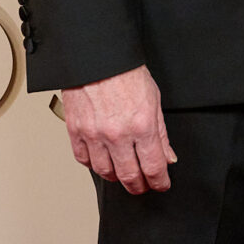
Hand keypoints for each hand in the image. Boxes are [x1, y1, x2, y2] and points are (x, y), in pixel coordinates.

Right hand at [61, 65, 176, 194]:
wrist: (98, 57)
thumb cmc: (126, 73)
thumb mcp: (154, 99)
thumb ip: (161, 133)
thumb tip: (168, 156)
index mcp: (142, 125)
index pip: (154, 166)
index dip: (160, 181)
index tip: (161, 184)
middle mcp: (118, 134)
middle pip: (130, 176)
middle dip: (139, 186)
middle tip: (143, 186)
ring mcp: (94, 134)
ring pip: (105, 172)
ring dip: (117, 178)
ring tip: (124, 175)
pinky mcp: (76, 131)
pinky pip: (84, 160)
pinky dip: (94, 165)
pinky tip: (102, 162)